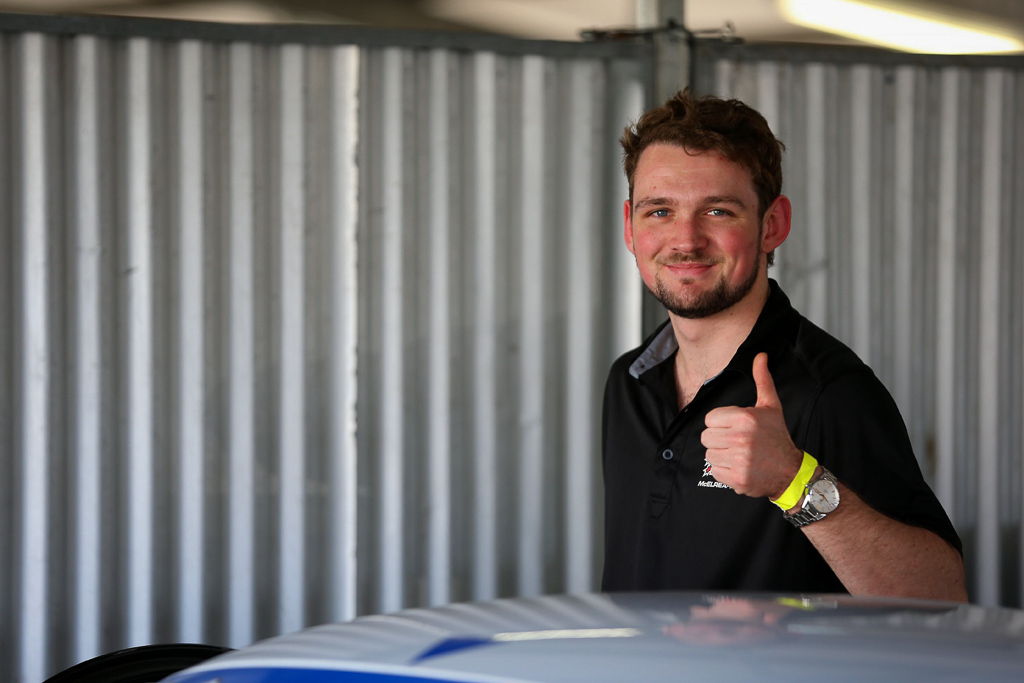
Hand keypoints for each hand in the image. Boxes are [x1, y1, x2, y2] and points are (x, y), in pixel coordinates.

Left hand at [700, 352, 802, 497]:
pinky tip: (739, 467)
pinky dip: (724, 471)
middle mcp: (741, 438)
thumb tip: (760, 356)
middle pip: (706, 437)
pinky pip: (715, 471)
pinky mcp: (736, 478)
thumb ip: (762, 380)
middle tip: (737, 442)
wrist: (790, 471)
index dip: (721, 423)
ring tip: (739, 454)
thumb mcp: (770, 406)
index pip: (710, 419)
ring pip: (709, 454)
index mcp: (745, 418)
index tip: (736, 427)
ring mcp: (739, 460)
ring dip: (721, 455)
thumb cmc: (776, 436)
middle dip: (719, 439)